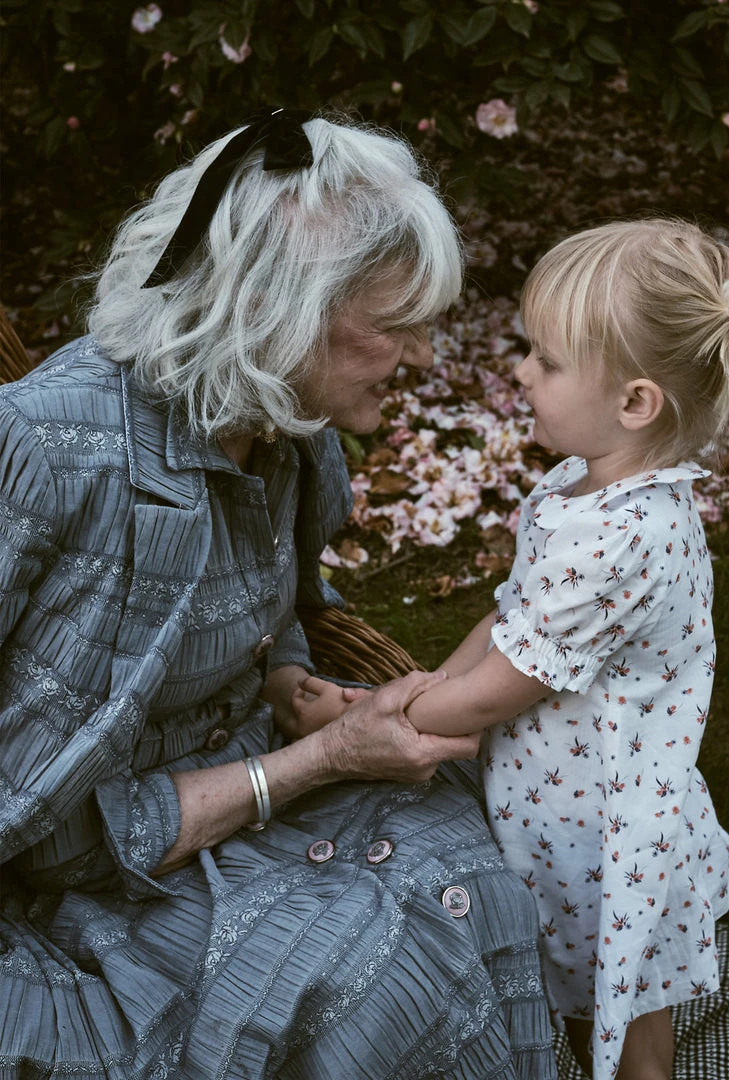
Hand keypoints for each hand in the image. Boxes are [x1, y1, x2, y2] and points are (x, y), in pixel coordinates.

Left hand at [292, 675, 371, 735]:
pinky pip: (309, 743)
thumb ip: (311, 683)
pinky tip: (319, 730)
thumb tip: (299, 681)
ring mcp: (312, 738)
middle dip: (297, 712)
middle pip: (291, 721)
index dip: (298, 692)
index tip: (303, 689)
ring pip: (299, 734)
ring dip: (302, 726)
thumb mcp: (327, 687)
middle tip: (306, 704)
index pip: (294, 700)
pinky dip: (310, 737)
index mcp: (303, 712)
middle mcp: (303, 728)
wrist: (360, 724)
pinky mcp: (321, 746)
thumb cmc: (342, 703)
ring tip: (312, 718)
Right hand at [314, 669, 481, 784]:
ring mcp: (416, 774)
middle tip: (440, 704)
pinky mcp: (407, 772)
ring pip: (438, 747)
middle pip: (454, 745)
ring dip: (432, 729)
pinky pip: (425, 752)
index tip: (469, 710)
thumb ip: (416, 684)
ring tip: (415, 713)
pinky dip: (420, 737)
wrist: (330, 754)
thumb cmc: (355, 728)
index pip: (469, 747)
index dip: (475, 727)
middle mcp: (424, 770)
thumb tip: (443, 676)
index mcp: (423, 754)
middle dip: (449, 724)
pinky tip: (406, 723)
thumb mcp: (385, 699)